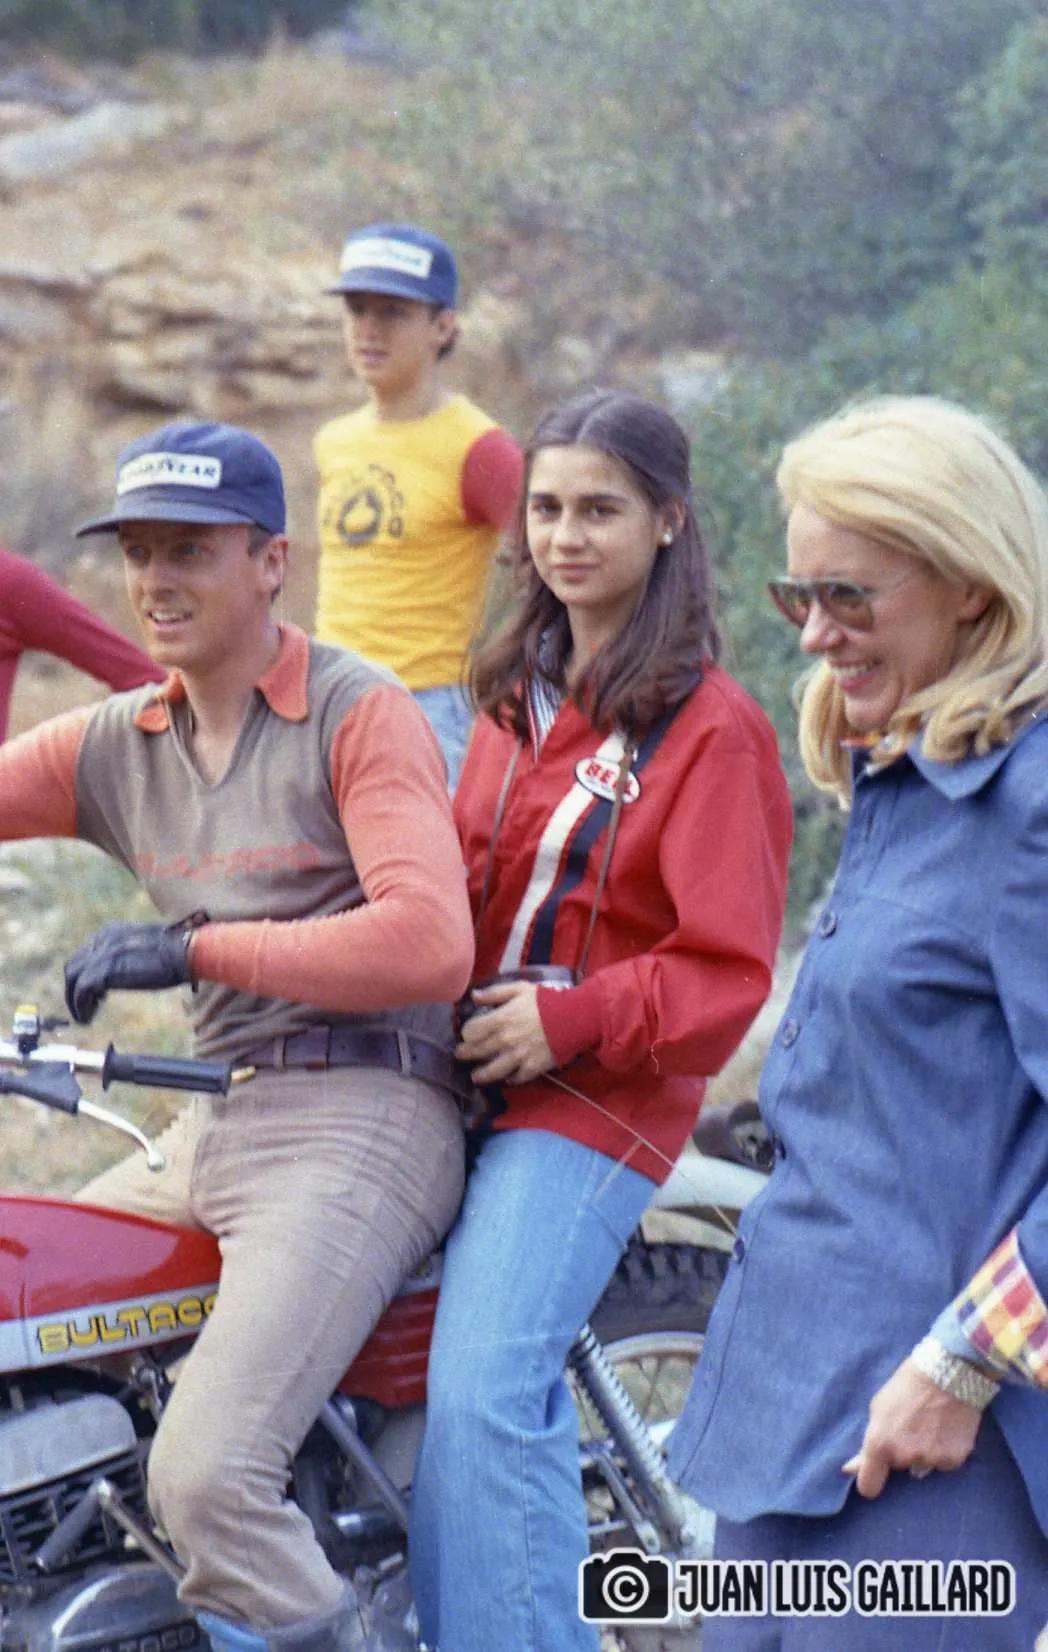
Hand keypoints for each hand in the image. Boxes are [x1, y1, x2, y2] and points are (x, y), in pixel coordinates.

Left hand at [64, 921, 194, 1024]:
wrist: (185, 951)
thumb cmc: (178, 951)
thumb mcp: (147, 948)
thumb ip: (131, 955)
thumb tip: (130, 969)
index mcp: (112, 932)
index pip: (86, 955)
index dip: (86, 976)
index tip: (97, 994)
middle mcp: (102, 939)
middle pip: (73, 967)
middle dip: (74, 989)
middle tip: (86, 1007)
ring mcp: (102, 954)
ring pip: (72, 980)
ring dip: (74, 1001)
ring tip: (84, 1017)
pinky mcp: (104, 971)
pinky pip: (80, 992)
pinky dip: (80, 1008)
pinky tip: (88, 1019)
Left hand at [455, 980, 555, 1084]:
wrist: (573, 1019)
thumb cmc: (546, 1001)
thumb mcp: (520, 989)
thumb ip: (495, 993)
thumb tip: (473, 996)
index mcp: (499, 1020)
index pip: (470, 1032)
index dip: (466, 1033)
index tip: (467, 1035)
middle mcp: (503, 1041)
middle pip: (476, 1052)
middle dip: (465, 1054)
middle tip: (461, 1055)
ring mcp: (516, 1057)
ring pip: (491, 1072)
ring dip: (480, 1075)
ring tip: (476, 1076)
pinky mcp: (530, 1069)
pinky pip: (514, 1078)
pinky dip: (509, 1079)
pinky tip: (506, 1078)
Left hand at [842, 1357, 982, 1497]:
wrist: (949, 1373)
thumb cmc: (907, 1385)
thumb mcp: (878, 1408)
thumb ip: (867, 1443)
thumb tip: (850, 1469)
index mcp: (880, 1443)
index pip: (868, 1486)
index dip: (870, 1481)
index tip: (875, 1475)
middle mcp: (904, 1457)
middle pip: (898, 1467)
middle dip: (901, 1452)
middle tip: (910, 1426)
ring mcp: (930, 1459)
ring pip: (922, 1464)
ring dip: (923, 1450)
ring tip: (930, 1423)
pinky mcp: (954, 1460)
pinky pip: (943, 1463)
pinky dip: (944, 1450)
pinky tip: (946, 1428)